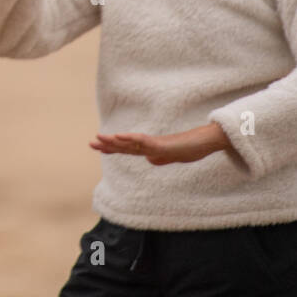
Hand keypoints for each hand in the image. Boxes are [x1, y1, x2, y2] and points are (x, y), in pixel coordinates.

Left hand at [90, 123, 229, 164]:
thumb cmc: (191, 147)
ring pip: (131, 142)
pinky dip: (130, 139)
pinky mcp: (162, 144)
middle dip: (108, 145)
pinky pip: (144, 141)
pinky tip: (120, 137)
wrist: (206, 142)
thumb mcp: (173, 157)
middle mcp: (150, 145)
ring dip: (114, 140)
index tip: (98, 148)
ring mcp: (155, 144)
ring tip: (99, 138)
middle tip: (90, 143)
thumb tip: (149, 160)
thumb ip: (161, 158)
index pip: (128, 150)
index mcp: (151, 150)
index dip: (113, 149)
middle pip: (125, 146)